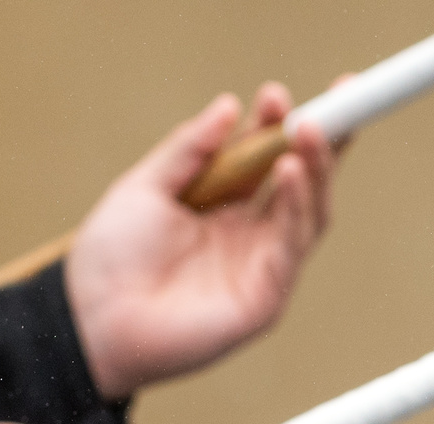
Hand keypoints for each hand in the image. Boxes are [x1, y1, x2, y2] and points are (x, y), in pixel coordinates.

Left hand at [66, 86, 336, 399]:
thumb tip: (229, 106)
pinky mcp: (265, 297)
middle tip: (341, 98)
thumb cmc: (113, 258)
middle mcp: (249, 233)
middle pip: (303, 181)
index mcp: (224, 204)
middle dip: (325, 140)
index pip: (268, 157)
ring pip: (309, 211)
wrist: (92, 319)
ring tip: (309, 128)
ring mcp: (261, 265)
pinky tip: (289, 171)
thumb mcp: (146, 186)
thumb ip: (190, 149)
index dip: (281, 125)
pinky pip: (291, 247)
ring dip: (315, 167)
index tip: (278, 94)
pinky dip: (296, 206)